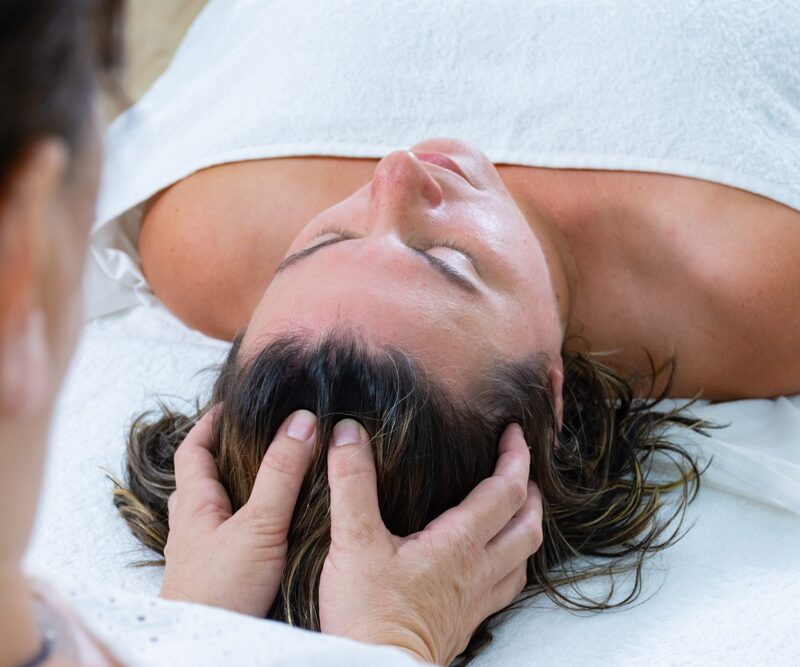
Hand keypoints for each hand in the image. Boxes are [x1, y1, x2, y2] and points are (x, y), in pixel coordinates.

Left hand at [159, 407, 316, 616]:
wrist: (205, 651)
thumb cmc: (221, 590)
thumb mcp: (259, 525)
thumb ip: (281, 474)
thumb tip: (302, 420)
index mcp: (194, 505)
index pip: (194, 449)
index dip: (212, 423)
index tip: (236, 404)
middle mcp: (192, 527)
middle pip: (201, 477)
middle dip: (225, 454)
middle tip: (257, 437)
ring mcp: (201, 554)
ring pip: (214, 509)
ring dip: (234, 489)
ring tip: (268, 478)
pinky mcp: (216, 577)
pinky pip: (227, 536)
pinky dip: (244, 522)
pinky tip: (268, 529)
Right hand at [319, 421, 541, 664]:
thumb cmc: (367, 614)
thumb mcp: (353, 541)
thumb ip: (352, 484)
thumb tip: (348, 434)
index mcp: (459, 544)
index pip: (505, 490)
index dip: (515, 457)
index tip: (513, 432)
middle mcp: (478, 570)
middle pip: (527, 524)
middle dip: (529, 490)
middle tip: (519, 466)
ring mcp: (476, 599)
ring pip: (523, 557)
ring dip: (527, 526)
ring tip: (517, 508)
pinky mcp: (467, 621)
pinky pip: (506, 586)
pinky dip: (512, 562)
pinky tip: (495, 562)